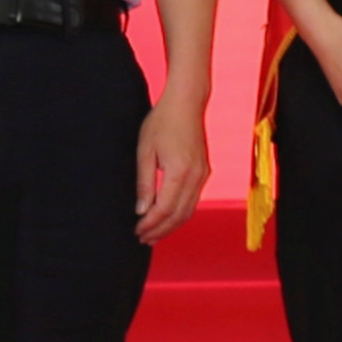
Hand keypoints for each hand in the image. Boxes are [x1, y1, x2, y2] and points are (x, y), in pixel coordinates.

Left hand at [134, 90, 208, 242]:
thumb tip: (141, 210)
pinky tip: (168, 217)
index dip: (150, 224)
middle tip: (143, 239)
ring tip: (154, 234)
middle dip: (160, 230)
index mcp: (179, 172)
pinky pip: (193, 200)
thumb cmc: (162, 122)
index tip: (137, 231)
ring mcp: (202, 175)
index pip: (164, 209)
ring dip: (171, 225)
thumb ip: (144, 183)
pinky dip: (180, 213)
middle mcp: (195, 177)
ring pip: (188, 211)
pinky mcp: (204, 172)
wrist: (186, 103)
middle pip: (178, 215)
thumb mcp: (145, 151)